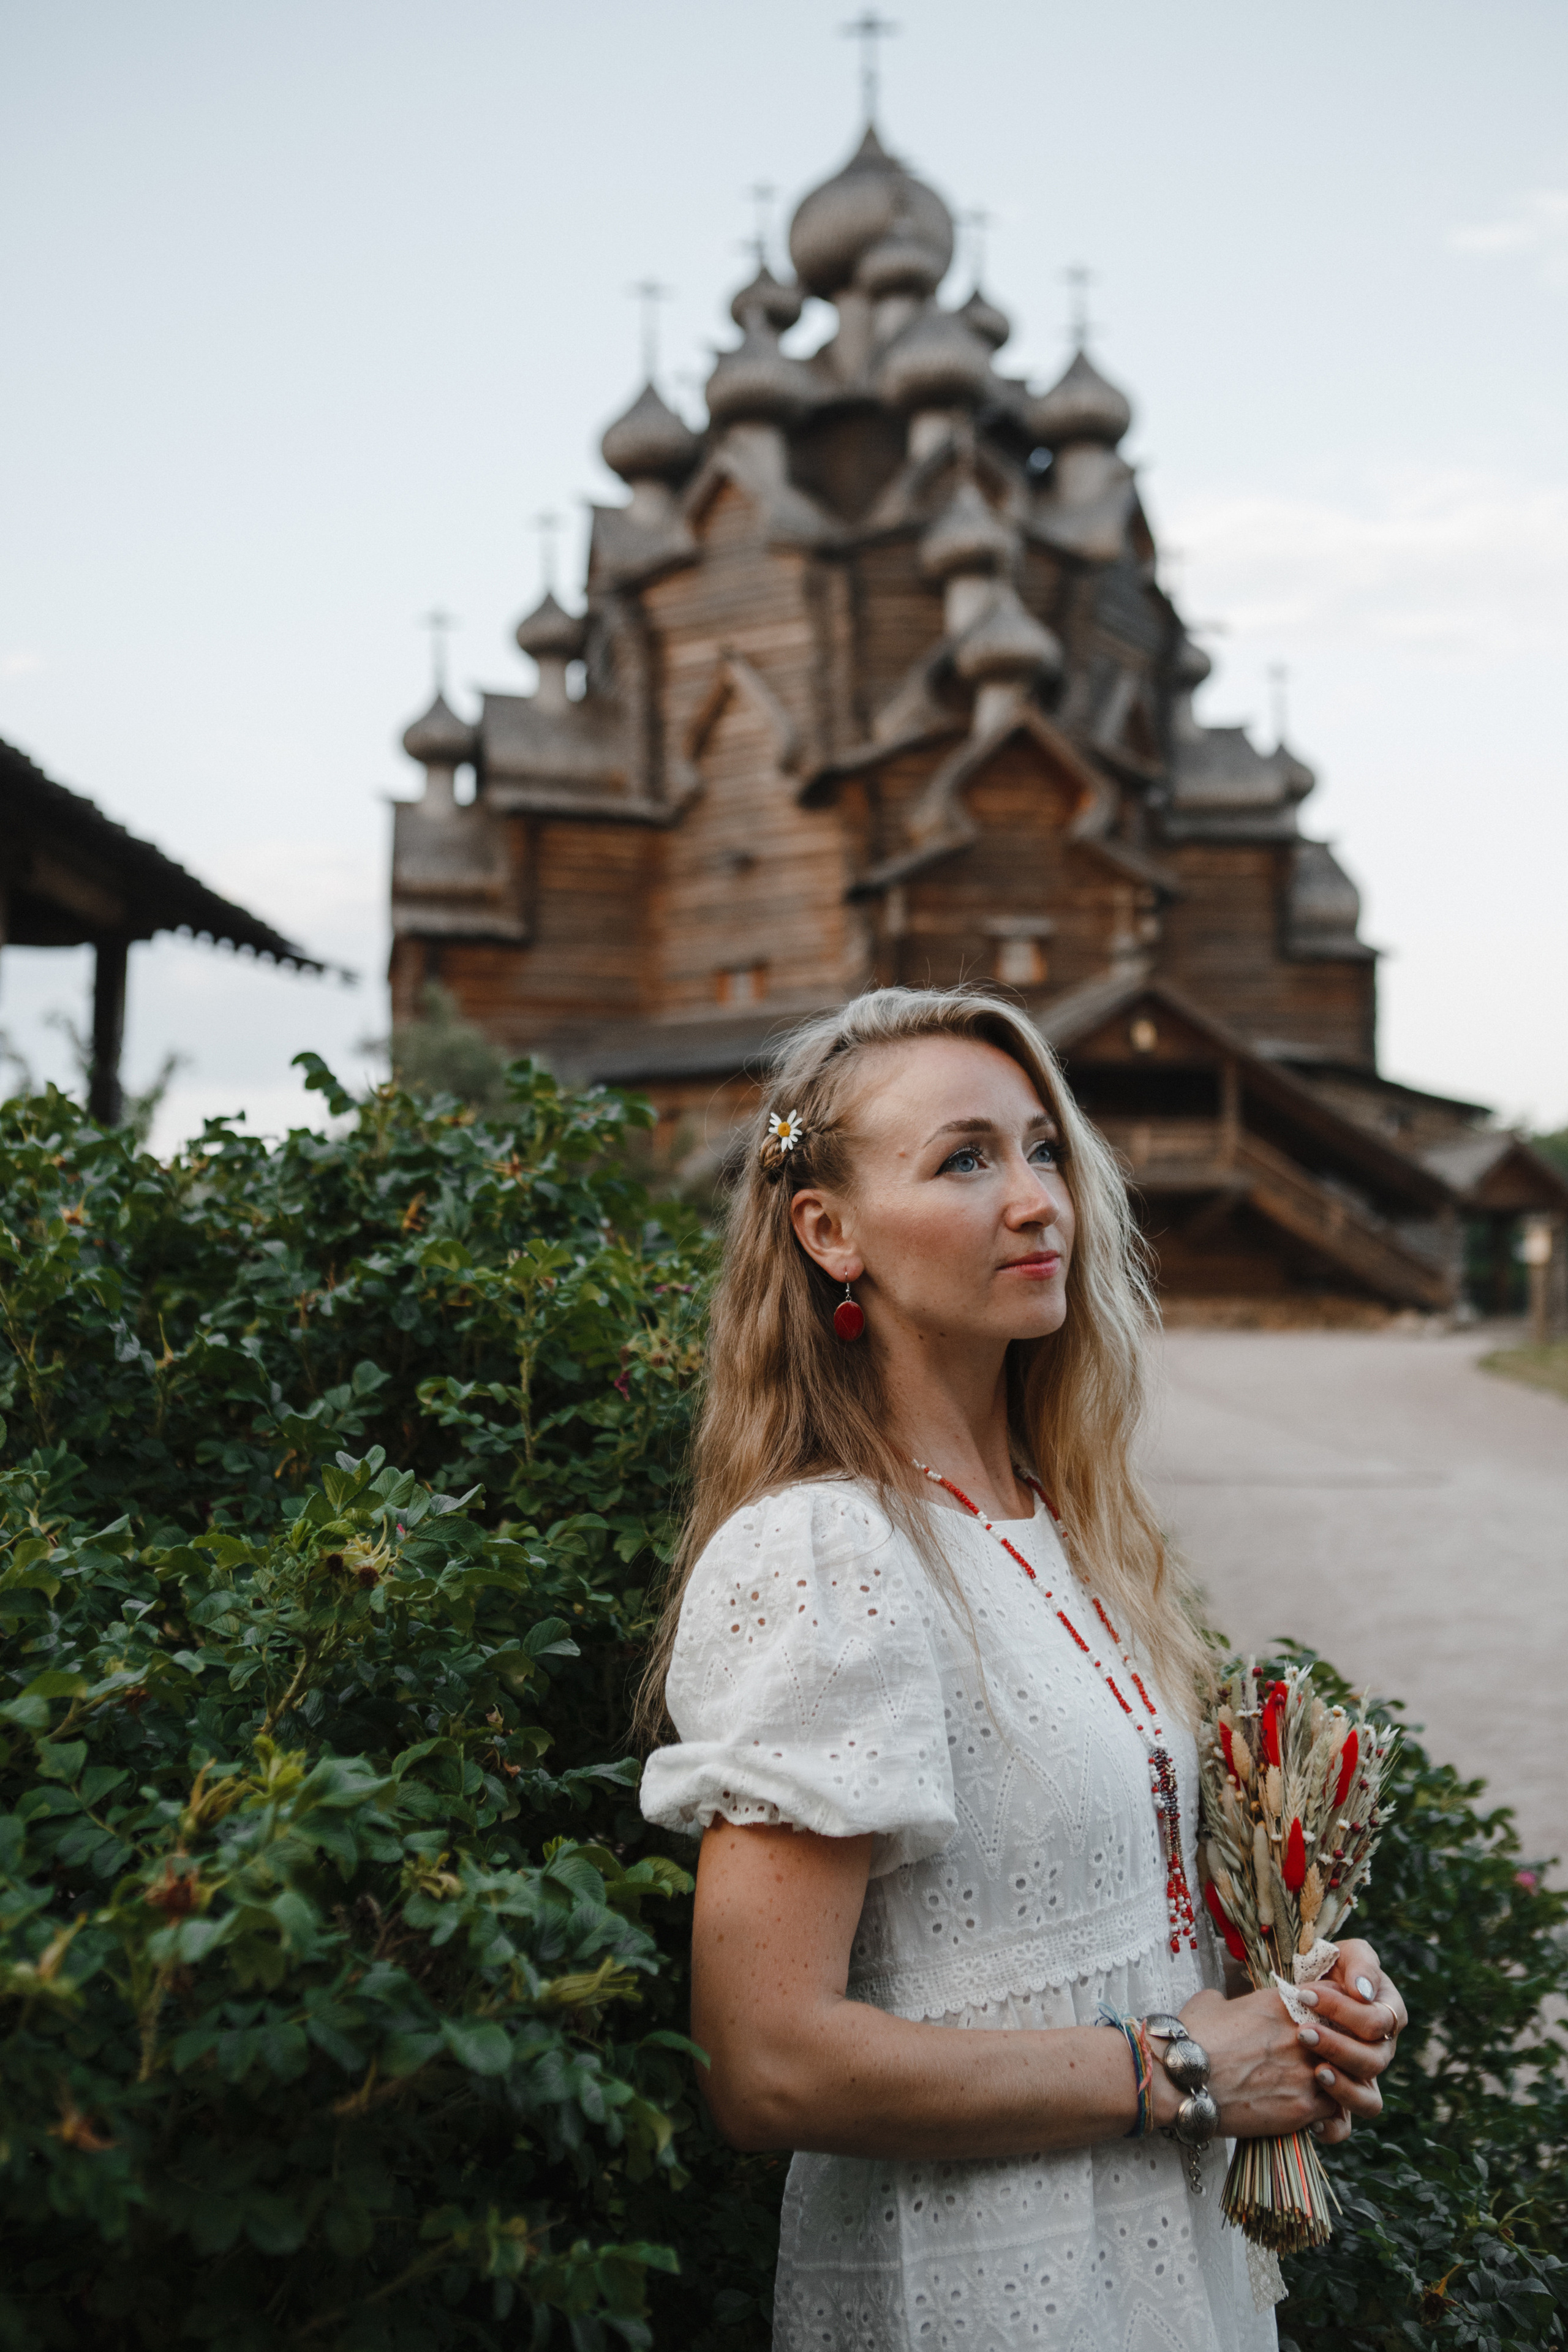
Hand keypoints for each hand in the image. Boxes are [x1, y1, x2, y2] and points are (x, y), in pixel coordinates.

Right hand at [1173, 1964, 1398, 2145]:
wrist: (1182, 2079)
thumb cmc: (1191, 2037)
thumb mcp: (1212, 2002)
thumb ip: (1234, 2000)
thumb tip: (1228, 2006)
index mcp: (1285, 2002)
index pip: (1334, 1997)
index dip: (1333, 2009)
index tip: (1325, 2021)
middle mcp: (1305, 2033)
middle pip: (1350, 2036)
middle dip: (1343, 2047)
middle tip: (1330, 2057)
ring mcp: (1308, 2071)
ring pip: (1351, 2075)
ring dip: (1340, 2082)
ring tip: (1324, 2090)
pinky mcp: (1304, 2106)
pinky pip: (1337, 2111)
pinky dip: (1329, 2115)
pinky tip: (1311, 2116)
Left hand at [1286, 1937, 1405, 2137]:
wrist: (1298, 1994)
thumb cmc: (1326, 1967)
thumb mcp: (1344, 1953)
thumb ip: (1360, 1963)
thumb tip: (1364, 1992)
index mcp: (1388, 2015)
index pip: (1377, 2021)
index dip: (1343, 2010)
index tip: (1305, 1993)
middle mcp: (1381, 2051)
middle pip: (1373, 2061)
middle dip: (1337, 2046)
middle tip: (1302, 2032)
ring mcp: (1364, 2079)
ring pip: (1369, 2101)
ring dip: (1342, 2088)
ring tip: (1315, 2071)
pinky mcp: (1342, 2101)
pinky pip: (1346, 2126)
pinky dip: (1332, 2127)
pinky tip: (1311, 2119)